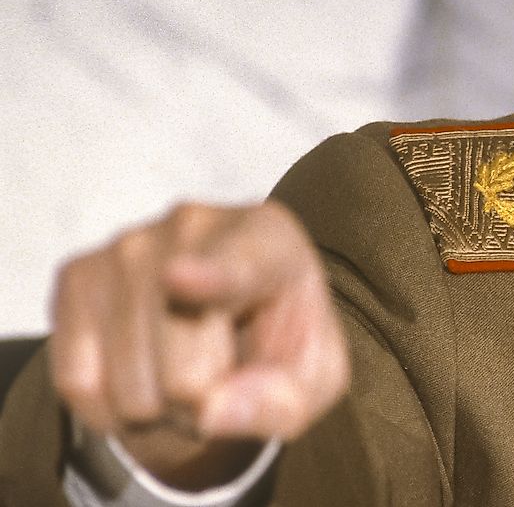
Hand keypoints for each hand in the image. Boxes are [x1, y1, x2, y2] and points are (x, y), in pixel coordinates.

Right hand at [49, 200, 349, 489]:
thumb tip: (212, 409)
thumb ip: (284, 399)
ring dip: (158, 410)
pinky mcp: (78, 273)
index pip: (239, 266)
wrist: (233, 319)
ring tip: (184, 370)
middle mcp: (195, 226)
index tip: (179, 276)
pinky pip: (77, 381)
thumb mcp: (313, 379)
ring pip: (127, 386)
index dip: (209, 277)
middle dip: (202, 405)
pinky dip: (108, 408)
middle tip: (220, 377)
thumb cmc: (280, 341)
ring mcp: (129, 244)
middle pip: (183, 372)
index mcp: (270, 239)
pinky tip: (138, 372)